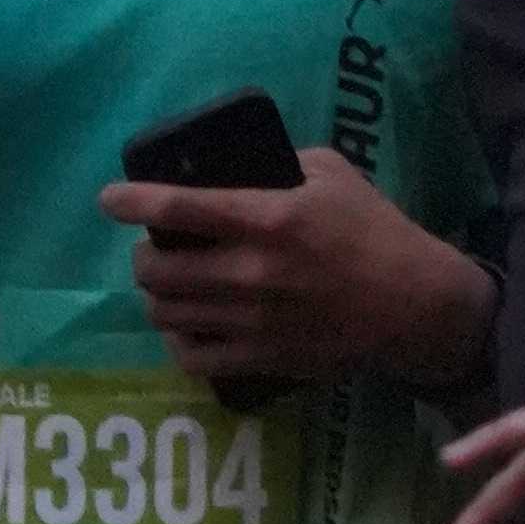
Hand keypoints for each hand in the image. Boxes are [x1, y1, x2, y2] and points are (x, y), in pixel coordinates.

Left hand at [99, 162, 495, 395]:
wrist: (415, 307)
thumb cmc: (375, 231)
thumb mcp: (332, 173)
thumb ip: (279, 164)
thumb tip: (233, 167)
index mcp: (268, 219)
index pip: (178, 208)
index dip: (132, 201)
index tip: (109, 199)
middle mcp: (252, 273)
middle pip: (158, 269)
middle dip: (141, 257)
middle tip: (151, 250)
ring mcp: (253, 322)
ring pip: (167, 313)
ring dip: (156, 296)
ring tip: (168, 287)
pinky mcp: (262, 359)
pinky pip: (192, 358)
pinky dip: (177, 341)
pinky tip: (186, 327)